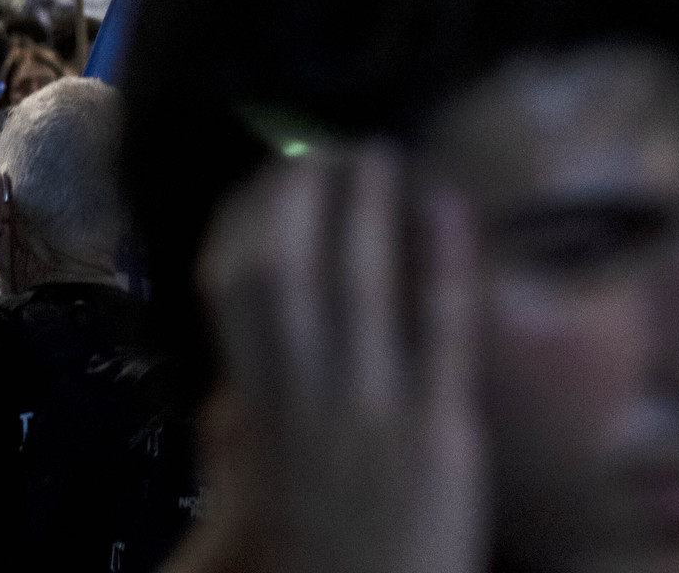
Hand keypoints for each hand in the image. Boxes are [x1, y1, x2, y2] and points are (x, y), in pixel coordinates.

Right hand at [197, 142, 483, 572]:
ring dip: (365, 205)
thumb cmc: (324, 543)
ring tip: (381, 152)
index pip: (231, 286)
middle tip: (332, 146)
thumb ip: (255, 407)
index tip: (271, 168)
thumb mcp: (266, 473)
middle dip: (302, 192)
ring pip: (356, 286)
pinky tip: (446, 203)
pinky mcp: (439, 434)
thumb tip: (239, 346)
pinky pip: (437, 333)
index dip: (246, 213)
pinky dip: (440, 261)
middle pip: (285, 268)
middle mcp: (305, 400)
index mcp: (262, 406)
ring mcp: (370, 414)